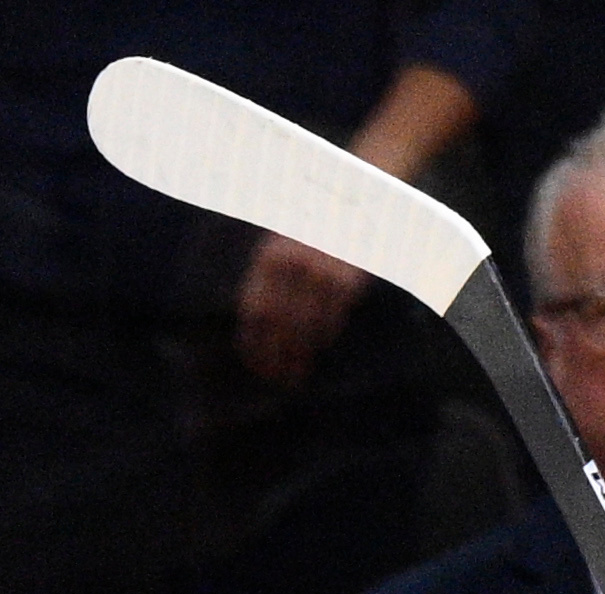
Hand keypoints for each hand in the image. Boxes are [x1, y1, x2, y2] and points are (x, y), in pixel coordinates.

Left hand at [236, 235, 363, 385]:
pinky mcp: (347, 277)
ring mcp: (322, 270)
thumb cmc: (310, 235)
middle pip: (281, 324)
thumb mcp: (281, 249)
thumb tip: (259, 334)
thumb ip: (269, 283)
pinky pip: (334, 317)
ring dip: (303, 351)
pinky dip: (327, 334)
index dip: (254, 343)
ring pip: (308, 324)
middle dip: (279, 356)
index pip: (256, 311)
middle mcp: (293, 264)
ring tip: (299, 370)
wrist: (349, 205)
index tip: (258, 366)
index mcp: (269, 257)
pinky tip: (321, 344)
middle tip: (280, 378)